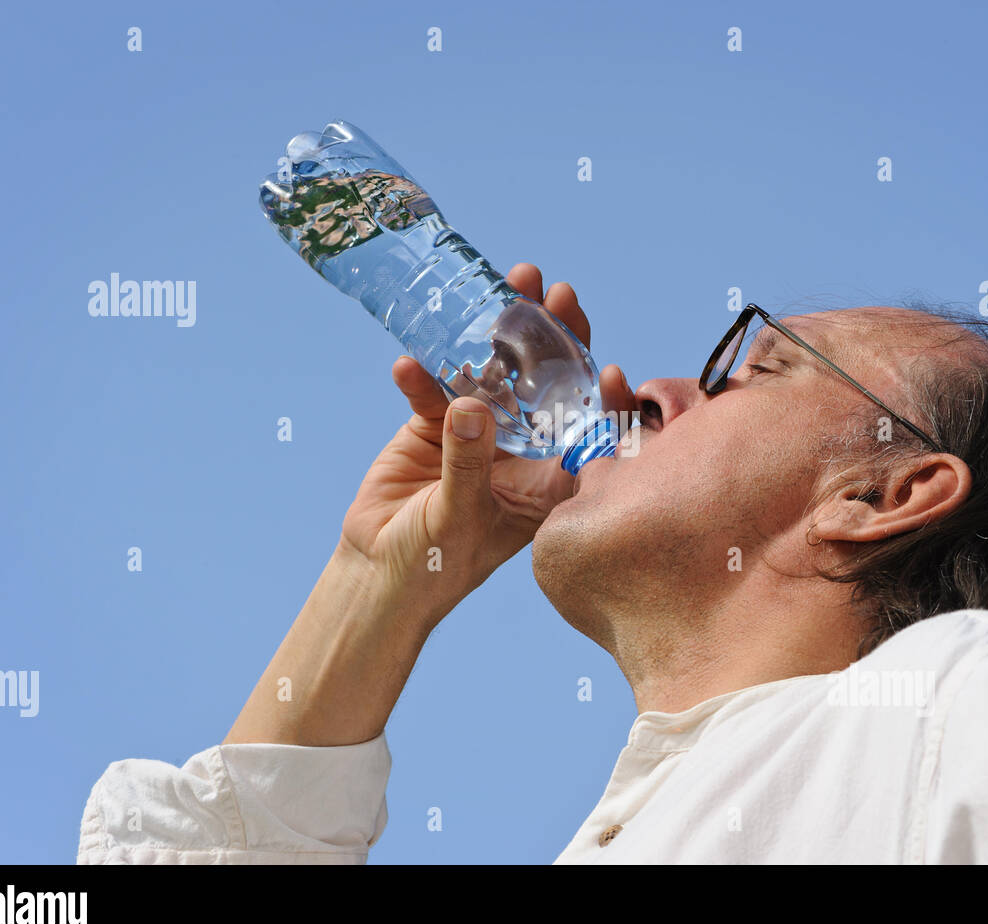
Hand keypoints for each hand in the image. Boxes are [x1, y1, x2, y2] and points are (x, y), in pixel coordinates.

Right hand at [337, 263, 635, 616]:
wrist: (379, 574)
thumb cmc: (435, 564)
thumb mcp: (460, 518)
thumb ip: (468, 463)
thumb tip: (473, 406)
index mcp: (546, 480)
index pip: (585, 428)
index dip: (602, 396)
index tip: (608, 366)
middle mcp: (520, 450)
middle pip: (544, 384)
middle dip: (553, 337)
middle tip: (556, 292)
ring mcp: (477, 433)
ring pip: (495, 372)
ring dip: (497, 332)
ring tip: (507, 285)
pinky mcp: (432, 426)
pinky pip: (432, 391)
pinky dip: (421, 377)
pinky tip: (409, 365)